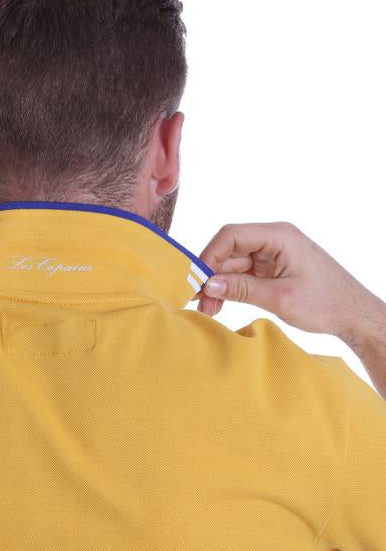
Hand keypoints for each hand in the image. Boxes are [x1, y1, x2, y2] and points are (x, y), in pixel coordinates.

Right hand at [192, 221, 380, 336]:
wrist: (354, 315)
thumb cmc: (327, 303)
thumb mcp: (280, 298)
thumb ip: (242, 289)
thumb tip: (208, 284)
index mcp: (280, 235)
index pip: (231, 236)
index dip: (209, 256)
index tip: (196, 280)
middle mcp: (274, 239)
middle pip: (229, 250)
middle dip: (211, 276)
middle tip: (197, 301)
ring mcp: (272, 254)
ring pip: (233, 264)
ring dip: (218, 286)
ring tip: (207, 310)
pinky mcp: (272, 268)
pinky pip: (243, 274)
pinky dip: (230, 289)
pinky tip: (219, 305)